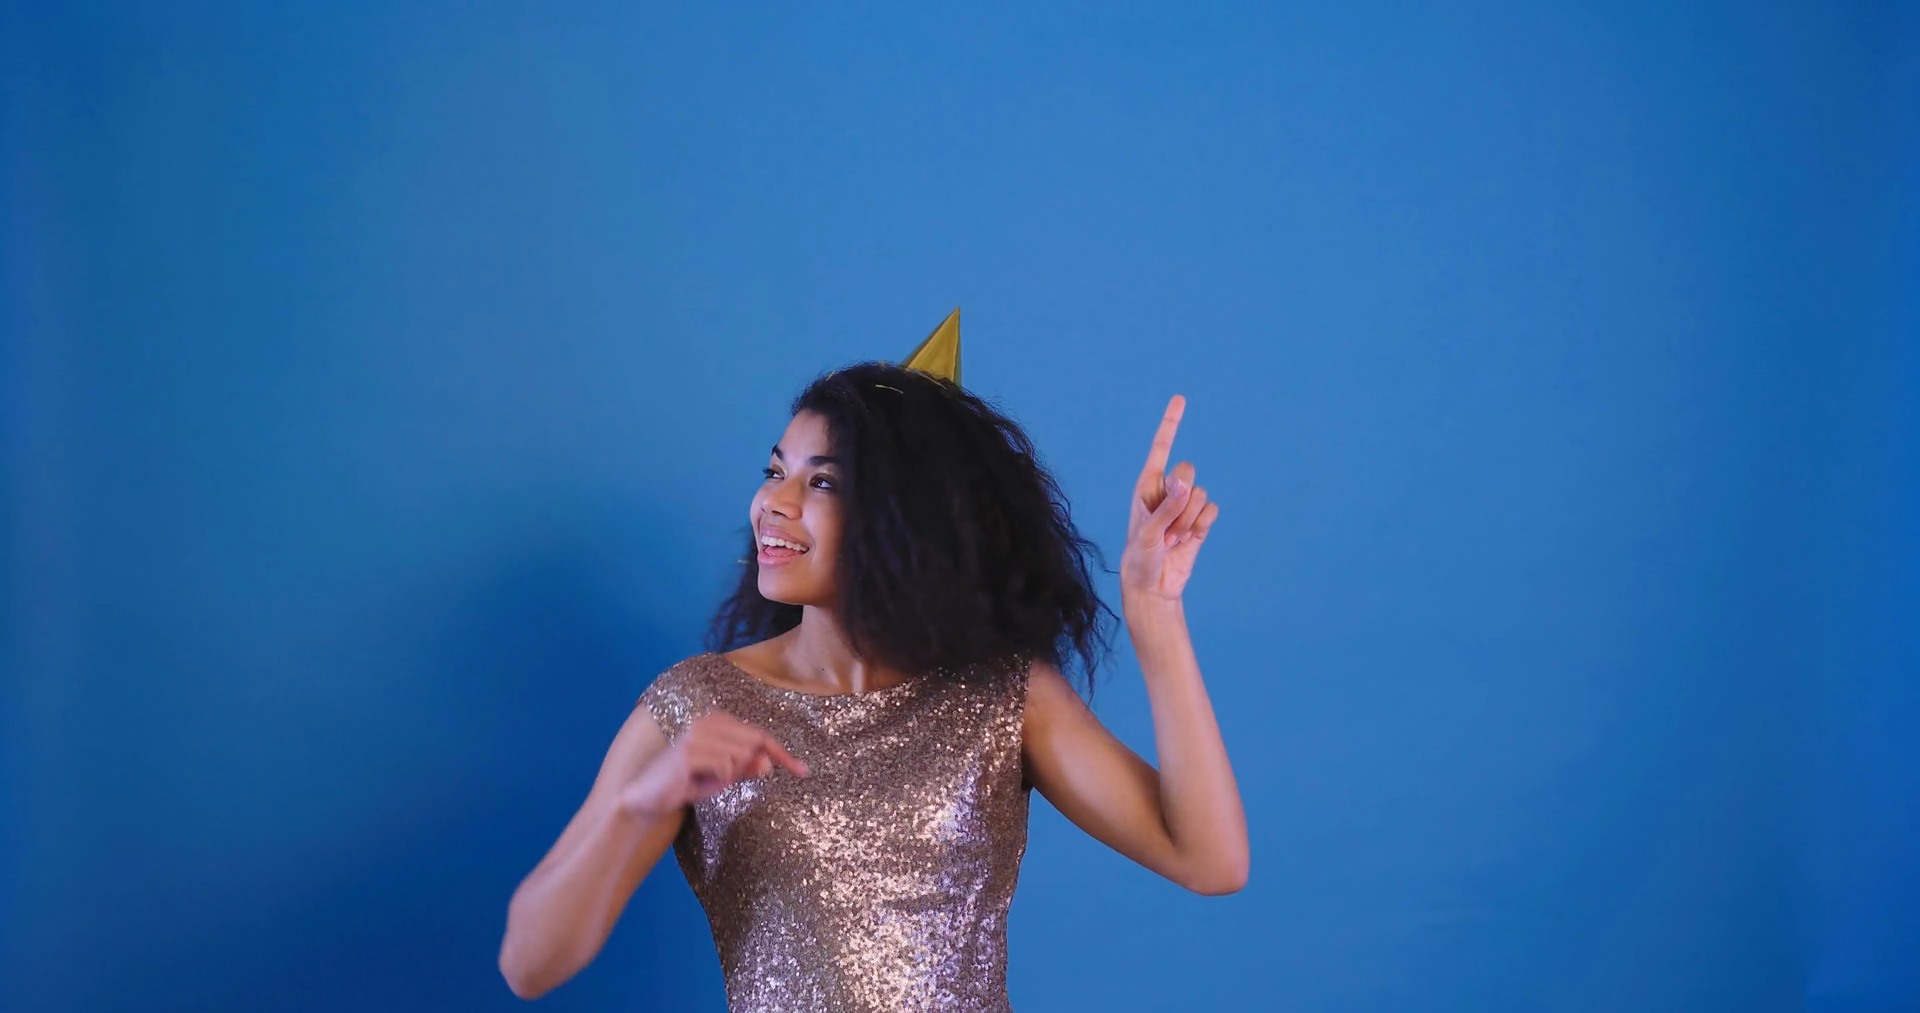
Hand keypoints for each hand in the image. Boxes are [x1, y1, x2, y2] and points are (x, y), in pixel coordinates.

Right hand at [617, 711, 807, 817]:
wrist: (647, 798)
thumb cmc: (687, 784)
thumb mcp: (724, 776)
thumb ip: (747, 767)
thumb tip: (769, 763)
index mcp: (716, 721)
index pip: (760, 734)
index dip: (783, 754)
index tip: (804, 771)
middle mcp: (707, 721)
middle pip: (755, 743)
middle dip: (749, 767)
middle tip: (723, 780)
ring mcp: (697, 735)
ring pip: (742, 756)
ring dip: (730, 776)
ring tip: (706, 780)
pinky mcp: (689, 753)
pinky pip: (726, 768)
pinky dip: (718, 782)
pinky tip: (698, 783)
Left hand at [1120, 394, 1219, 603]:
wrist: (1152, 587)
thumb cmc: (1140, 557)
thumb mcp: (1148, 532)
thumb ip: (1168, 506)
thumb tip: (1186, 480)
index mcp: (1147, 485)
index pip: (1161, 448)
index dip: (1171, 423)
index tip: (1180, 399)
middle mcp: (1167, 491)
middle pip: (1188, 472)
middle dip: (1181, 499)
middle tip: (1165, 527)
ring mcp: (1184, 506)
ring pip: (1200, 495)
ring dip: (1187, 521)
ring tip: (1172, 539)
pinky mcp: (1199, 522)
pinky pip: (1211, 510)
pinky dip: (1201, 526)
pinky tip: (1187, 541)